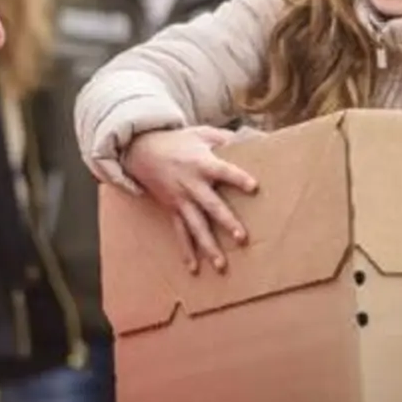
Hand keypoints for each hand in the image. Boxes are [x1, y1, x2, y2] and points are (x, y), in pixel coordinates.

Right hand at [124, 125, 257, 274]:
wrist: (142, 150)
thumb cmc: (179, 141)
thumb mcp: (203, 133)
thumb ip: (228, 139)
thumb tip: (259, 139)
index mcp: (202, 163)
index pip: (224, 171)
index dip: (238, 178)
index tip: (254, 187)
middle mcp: (192, 184)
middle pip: (211, 205)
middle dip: (226, 221)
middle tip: (242, 238)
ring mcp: (181, 200)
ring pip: (196, 226)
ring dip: (208, 246)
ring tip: (221, 265)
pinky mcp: (173, 209)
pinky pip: (180, 233)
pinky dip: (186, 251)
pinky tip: (194, 268)